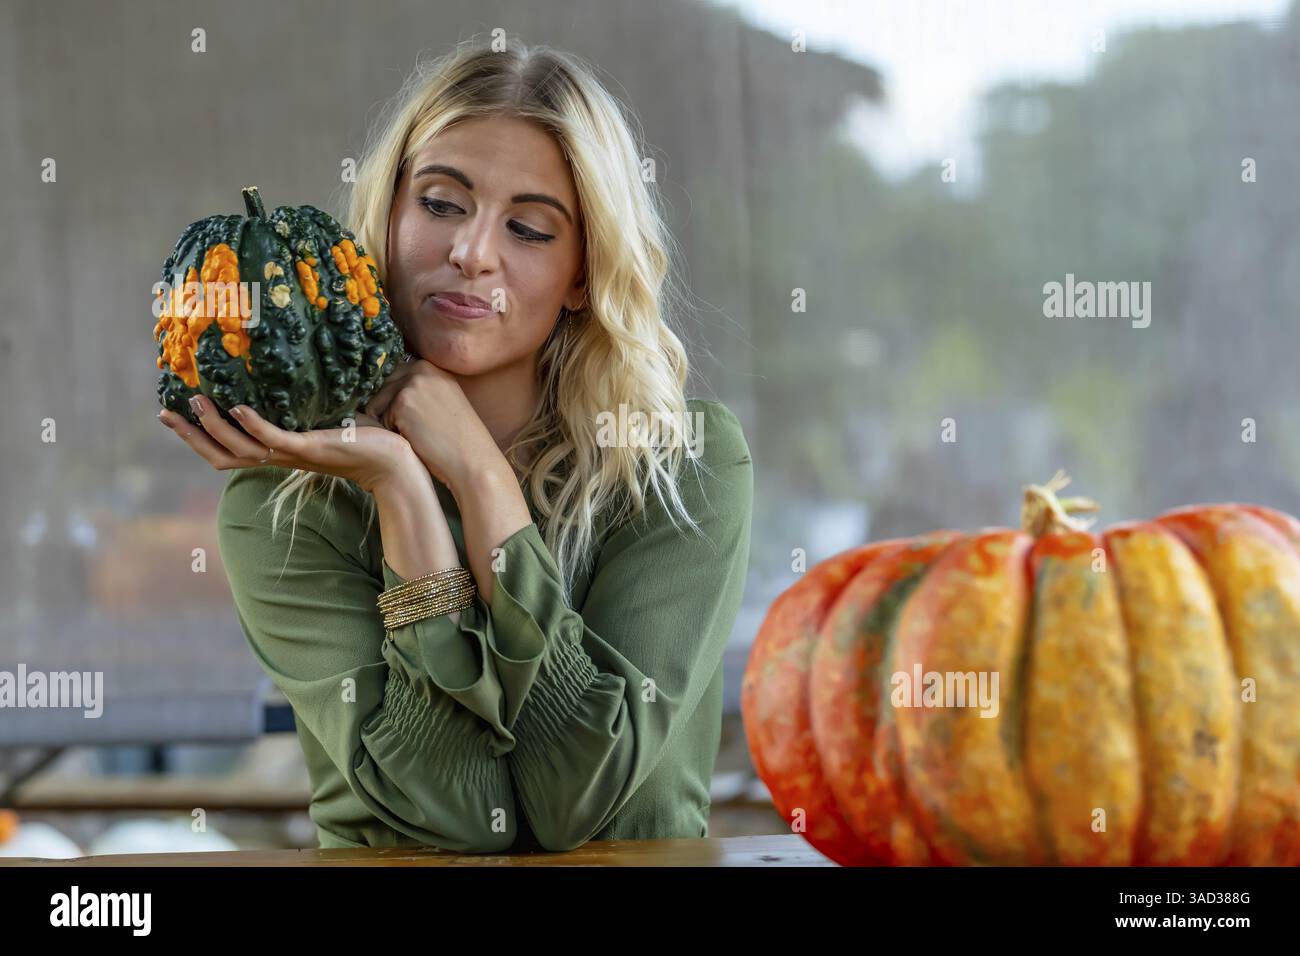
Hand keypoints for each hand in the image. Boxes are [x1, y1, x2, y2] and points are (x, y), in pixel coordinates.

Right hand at [160, 395, 416, 495]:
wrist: (394, 462)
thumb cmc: (363, 438)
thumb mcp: (323, 417)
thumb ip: (301, 403)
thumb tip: (288, 369)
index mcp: (277, 452)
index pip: (227, 450)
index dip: (197, 436)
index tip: (170, 414)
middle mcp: (279, 458)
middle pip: (221, 455)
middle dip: (190, 436)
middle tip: (163, 413)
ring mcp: (293, 456)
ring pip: (240, 449)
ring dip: (214, 428)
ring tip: (194, 401)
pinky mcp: (311, 450)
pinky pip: (274, 440)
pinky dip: (253, 426)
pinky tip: (237, 407)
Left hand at [363, 357, 500, 492]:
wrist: (473, 459)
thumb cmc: (458, 438)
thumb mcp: (443, 399)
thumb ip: (420, 388)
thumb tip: (385, 390)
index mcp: (431, 366)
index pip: (393, 378)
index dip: (397, 401)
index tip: (418, 417)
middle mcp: (421, 368)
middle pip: (381, 390)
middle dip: (390, 412)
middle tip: (420, 428)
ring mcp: (411, 384)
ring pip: (376, 405)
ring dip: (389, 424)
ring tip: (418, 433)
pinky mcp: (402, 403)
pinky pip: (378, 420)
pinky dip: (391, 435)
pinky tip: (415, 439)